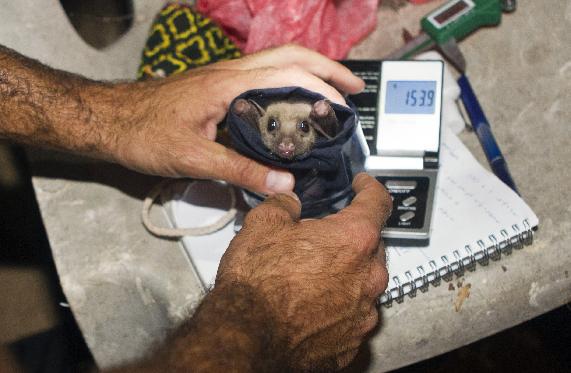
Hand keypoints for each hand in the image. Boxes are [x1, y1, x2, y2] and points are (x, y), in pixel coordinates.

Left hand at [110, 45, 363, 193]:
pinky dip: (288, 84)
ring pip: (277, 62)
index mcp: (228, 84)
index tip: (343, 104)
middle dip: (326, 68)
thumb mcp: (193, 158)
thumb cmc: (142, 132)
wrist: (109, 121)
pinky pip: (262, 78)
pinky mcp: (218, 89)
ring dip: (309, 73)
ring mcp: (224, 78)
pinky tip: (291, 107)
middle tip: (351, 89)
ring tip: (330, 96)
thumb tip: (282, 184)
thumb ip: (239, 172)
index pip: (287, 72)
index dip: (320, 85)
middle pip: (289, 56)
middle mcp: (230, 74)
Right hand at [215, 173, 391, 369]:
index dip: (369, 188)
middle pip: (371, 245)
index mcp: (354, 239)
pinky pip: (353, 314)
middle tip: (321, 237)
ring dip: (346, 273)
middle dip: (350, 237)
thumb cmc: (258, 285)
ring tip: (311, 275)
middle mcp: (368, 276)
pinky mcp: (353, 340)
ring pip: (363, 281)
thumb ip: (284, 206)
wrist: (248, 337)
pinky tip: (311, 304)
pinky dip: (338, 305)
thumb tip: (289, 203)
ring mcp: (364, 312)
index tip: (363, 186)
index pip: (377, 202)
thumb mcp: (263, 225)